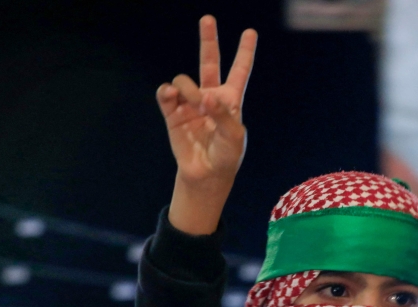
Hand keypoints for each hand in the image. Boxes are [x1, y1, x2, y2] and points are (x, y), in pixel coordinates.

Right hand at [159, 16, 257, 234]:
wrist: (206, 176)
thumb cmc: (226, 157)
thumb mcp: (233, 137)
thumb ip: (223, 115)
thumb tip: (205, 97)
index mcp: (230, 101)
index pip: (239, 71)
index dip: (245, 52)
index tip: (250, 32)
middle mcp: (210, 97)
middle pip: (209, 62)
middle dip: (208, 40)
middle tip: (207, 19)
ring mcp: (190, 104)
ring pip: (184, 81)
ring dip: (188, 89)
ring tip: (194, 104)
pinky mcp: (173, 114)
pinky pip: (167, 95)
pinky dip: (167, 93)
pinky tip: (170, 95)